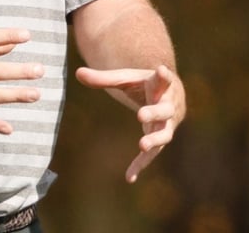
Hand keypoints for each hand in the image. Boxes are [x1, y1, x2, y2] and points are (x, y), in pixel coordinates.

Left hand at [75, 64, 185, 182]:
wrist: (170, 95)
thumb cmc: (145, 84)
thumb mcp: (126, 79)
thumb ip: (104, 78)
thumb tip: (77, 73)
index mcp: (159, 85)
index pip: (163, 79)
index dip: (162, 76)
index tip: (161, 70)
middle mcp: (168, 104)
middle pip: (164, 109)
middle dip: (154, 112)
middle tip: (141, 115)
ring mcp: (167, 123)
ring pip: (165, 133)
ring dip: (154, 140)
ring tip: (142, 145)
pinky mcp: (162, 138)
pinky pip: (154, 153)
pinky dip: (142, 164)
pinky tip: (130, 177)